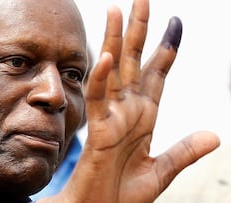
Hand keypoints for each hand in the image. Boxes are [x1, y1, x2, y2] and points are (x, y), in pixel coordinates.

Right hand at [38, 0, 218, 201]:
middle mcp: (128, 111)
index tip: (176, 23)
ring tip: (117, 11)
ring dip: (117, 42)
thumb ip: (185, 151)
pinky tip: (108, 57)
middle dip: (140, 31)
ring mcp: (112, 118)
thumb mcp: (162, 171)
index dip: (167, 48)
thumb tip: (214, 135)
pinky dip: (102, 79)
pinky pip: (100, 100)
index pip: (157, 74)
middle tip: (143, 0)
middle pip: (135, 63)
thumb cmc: (123, 194)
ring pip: (114, 72)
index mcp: (145, 117)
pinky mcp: (98, 132)